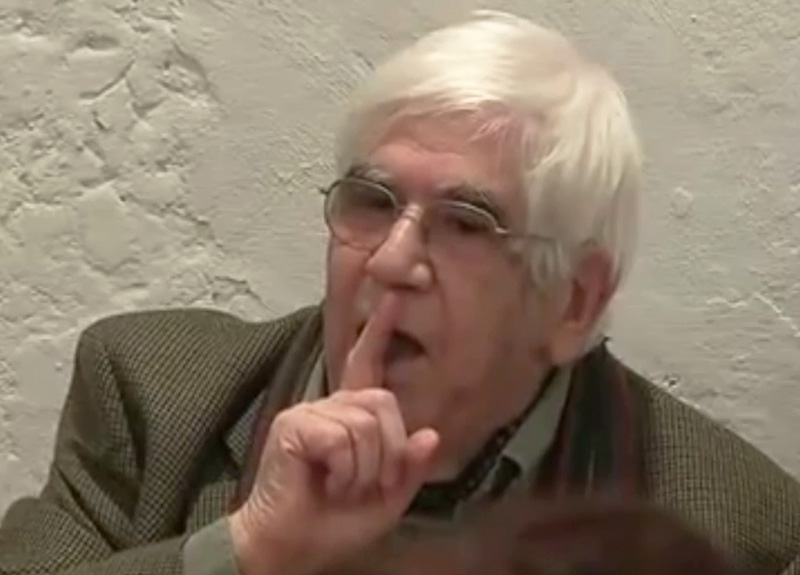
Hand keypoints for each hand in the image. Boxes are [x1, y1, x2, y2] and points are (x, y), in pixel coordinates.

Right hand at [229, 294, 439, 574]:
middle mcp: (330, 407)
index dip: (380, 331)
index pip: (368, 367)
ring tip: (341, 488)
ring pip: (367, 425)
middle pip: (383, 404)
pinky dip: (346, 473)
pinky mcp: (294, 426)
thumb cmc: (332, 524)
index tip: (394, 297)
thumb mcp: (385, 500)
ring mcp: (310, 413)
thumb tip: (431, 434)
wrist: (288, 549)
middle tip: (366, 485)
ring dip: (365, 471)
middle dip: (387, 453)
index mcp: (350, 419)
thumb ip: (409, 468)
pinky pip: (343, 439)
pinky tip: (327, 484)